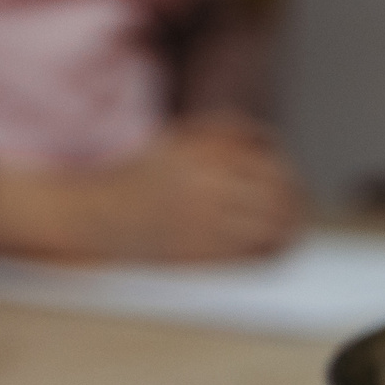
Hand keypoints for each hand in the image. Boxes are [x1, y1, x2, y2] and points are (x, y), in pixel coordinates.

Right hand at [0, 115, 305, 263]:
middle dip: (294, 198)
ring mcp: (204, 215)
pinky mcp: (200, 248)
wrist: (87, 215)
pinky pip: (255, 248)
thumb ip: (222, 134)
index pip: (267, 155)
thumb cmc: (133, 179)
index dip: (285, 170)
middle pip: (278, 186)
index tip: (289, 181)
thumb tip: (272, 142)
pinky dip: (273, 248)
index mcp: (199, 148)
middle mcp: (205, 179)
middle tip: (297, 210)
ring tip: (292, 232)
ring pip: (274, 218)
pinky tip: (275, 249)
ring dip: (291, 225)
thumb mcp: (175, 141)